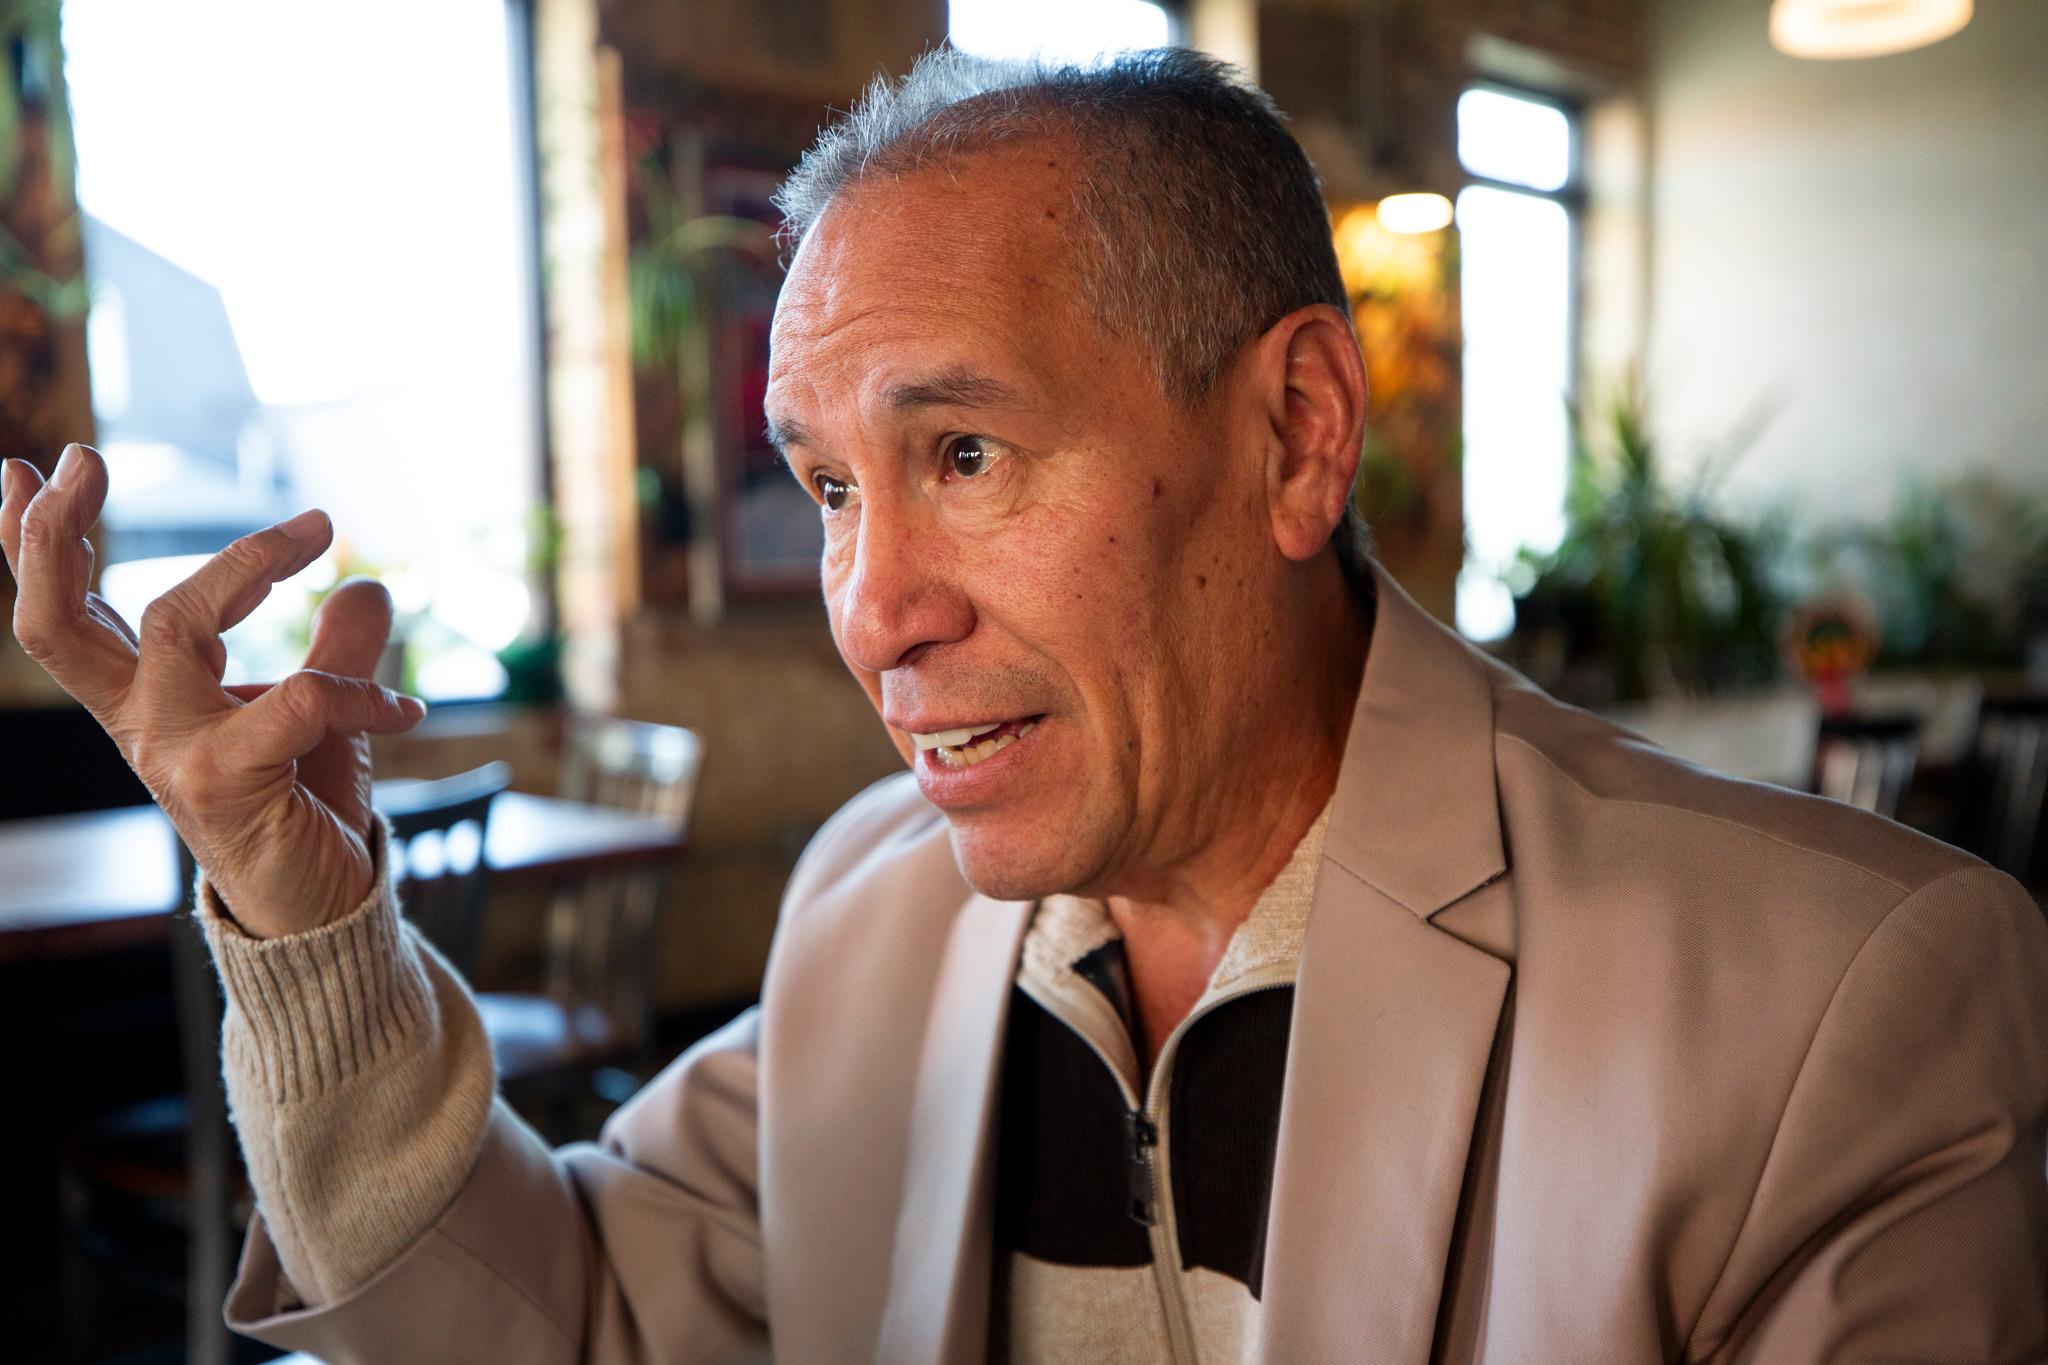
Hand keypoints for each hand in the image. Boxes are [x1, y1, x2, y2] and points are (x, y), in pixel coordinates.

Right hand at [1, 444, 426, 937]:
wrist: (321, 912)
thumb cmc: (304, 808)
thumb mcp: (320, 715)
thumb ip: (333, 648)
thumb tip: (368, 581)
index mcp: (143, 701)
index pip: (65, 616)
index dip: (35, 545)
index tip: (34, 466)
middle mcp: (141, 725)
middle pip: (57, 623)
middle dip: (55, 537)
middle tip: (79, 454)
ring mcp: (175, 755)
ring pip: (174, 625)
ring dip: (245, 563)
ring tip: (316, 530)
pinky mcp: (226, 784)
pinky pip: (296, 698)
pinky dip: (358, 690)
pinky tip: (408, 707)